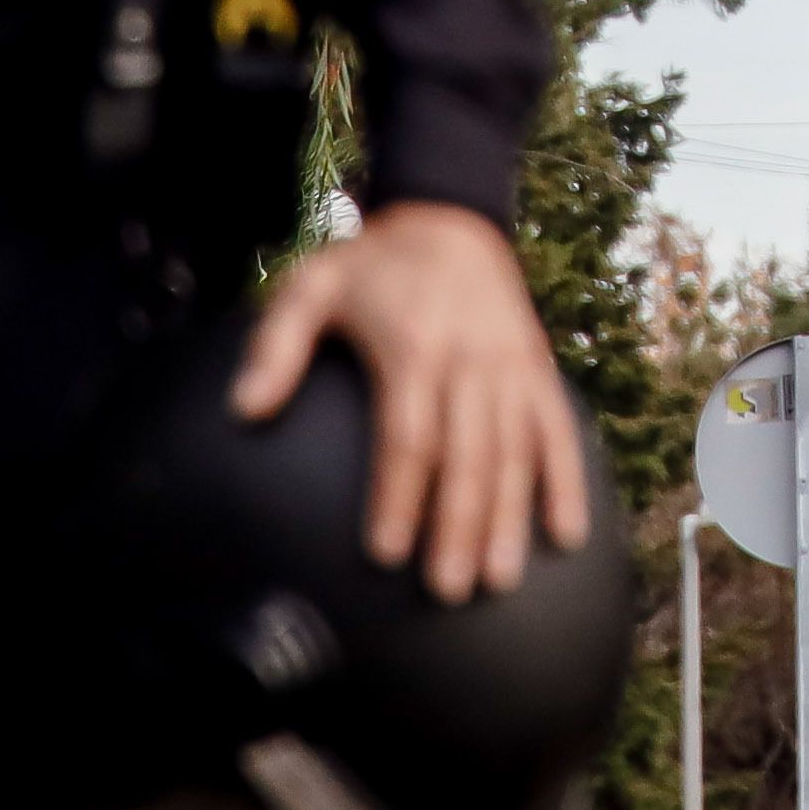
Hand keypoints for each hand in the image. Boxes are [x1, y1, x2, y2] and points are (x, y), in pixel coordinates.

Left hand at [235, 197, 595, 604]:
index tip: (385, 553)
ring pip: (516, 452)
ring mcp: (511, 365)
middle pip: (468, 455)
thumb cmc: (372, 265)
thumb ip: (276, 346)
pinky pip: (556, 430)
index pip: (409, 435)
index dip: (398, 497)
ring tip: (498, 580)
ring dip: (508, 519)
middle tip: (445, 590)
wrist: (451, 219)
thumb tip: (243, 410)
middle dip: (457, 526)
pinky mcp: (537, 369)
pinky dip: (566, 482)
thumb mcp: (313, 286)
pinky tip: (565, 534)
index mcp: (415, 345)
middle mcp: (471, 359)